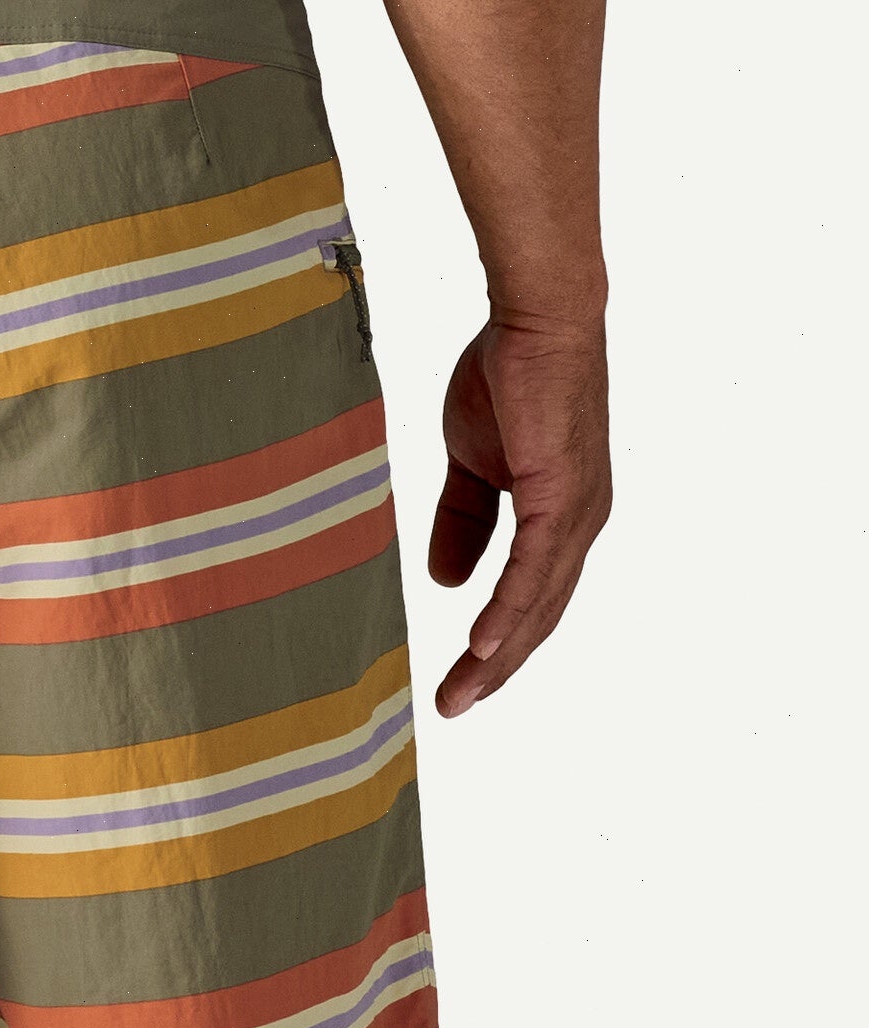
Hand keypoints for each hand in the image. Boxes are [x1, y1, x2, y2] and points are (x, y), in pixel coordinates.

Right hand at [427, 317, 610, 716]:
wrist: (536, 321)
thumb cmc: (509, 378)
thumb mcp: (472, 465)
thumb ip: (462, 521)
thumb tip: (448, 582)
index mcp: (559, 519)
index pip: (528, 599)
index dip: (496, 644)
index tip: (458, 681)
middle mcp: (578, 525)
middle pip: (537, 616)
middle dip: (496, 668)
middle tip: (454, 707)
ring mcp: (576, 514)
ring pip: (537, 604)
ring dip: (500, 654)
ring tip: (464, 693)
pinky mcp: (562, 495)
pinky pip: (534, 568)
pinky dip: (510, 610)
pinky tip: (485, 644)